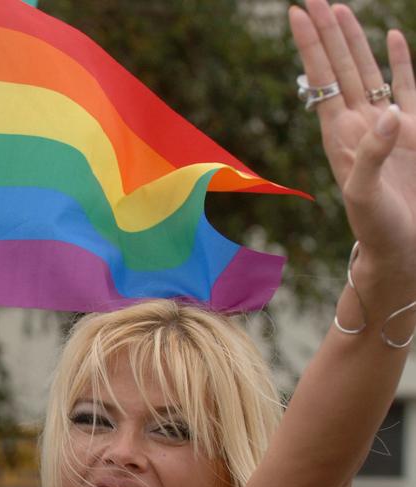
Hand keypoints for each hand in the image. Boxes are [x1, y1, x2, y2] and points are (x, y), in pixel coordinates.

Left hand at [290, 1, 415, 282]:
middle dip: (327, 33)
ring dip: (354, 41)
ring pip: (367, 72)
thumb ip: (372, 155)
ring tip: (341, 9)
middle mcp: (359, 126)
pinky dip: (399, 61)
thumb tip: (388, 110)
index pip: (321, 81)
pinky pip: (406, 85)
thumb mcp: (365, 196)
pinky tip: (392, 38)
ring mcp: (386, 127)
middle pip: (340, 68)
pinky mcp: (413, 133)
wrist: (402, 250)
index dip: (310, 45)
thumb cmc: (378, 230)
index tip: (296, 12)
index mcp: (341, 137)